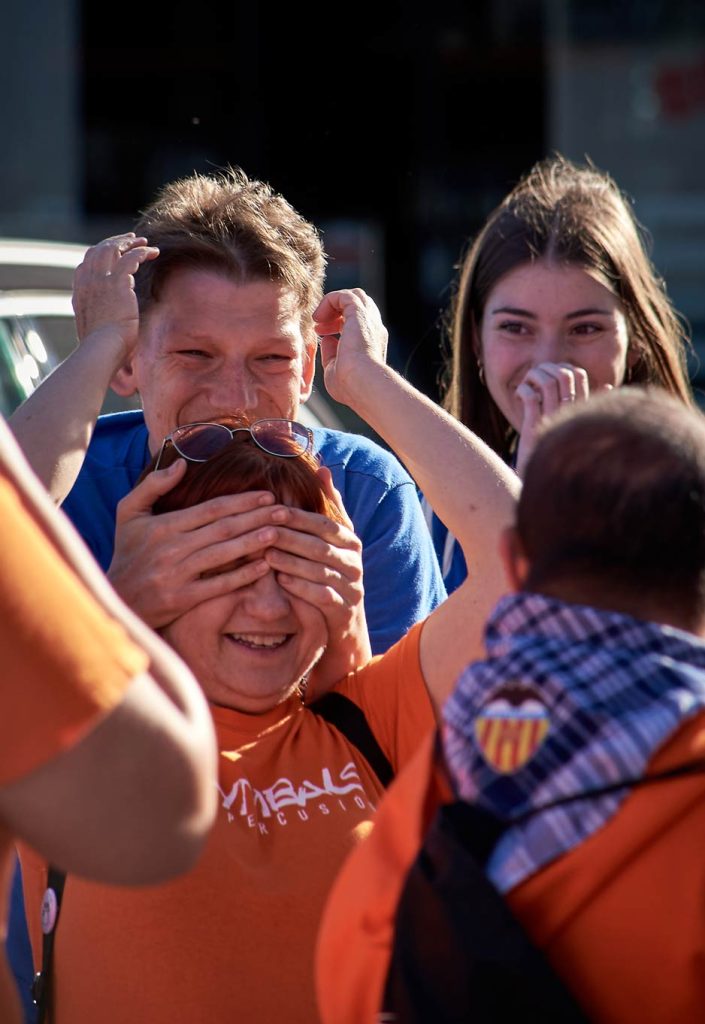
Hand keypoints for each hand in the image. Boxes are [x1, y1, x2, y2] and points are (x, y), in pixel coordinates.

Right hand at [73, 233, 158, 362]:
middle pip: (100, 250)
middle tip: (132, 240)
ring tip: (145, 243)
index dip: (102, 253)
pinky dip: (143, 252)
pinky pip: (132, 257)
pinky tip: (154, 252)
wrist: (100, 349)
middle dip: (116, 242)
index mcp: (80, 290)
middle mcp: (88, 280)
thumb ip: (98, 316)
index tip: (115, 252)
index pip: (87, 262)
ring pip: (114, 249)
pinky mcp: (118, 282)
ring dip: (130, 243)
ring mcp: (101, 279)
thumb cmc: (100, 348)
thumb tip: (108, 318)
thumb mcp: (94, 328)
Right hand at [108, 460, 291, 627]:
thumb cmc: (127, 551)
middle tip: (284, 510)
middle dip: (256, 518)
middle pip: (222, 529)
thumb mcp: (128, 512)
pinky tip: (263, 567)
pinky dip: (242, 576)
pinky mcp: (183, 599)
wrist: (117, 598)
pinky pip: (218, 586)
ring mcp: (178, 575)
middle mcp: (172, 549)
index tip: (267, 495)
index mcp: (163, 525)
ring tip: (279, 533)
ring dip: (253, 543)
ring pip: (223, 555)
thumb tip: (181, 463)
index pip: (210, 509)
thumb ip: (153, 485)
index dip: (241, 501)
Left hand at [263, 468, 370, 692]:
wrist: (343, 624)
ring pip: (321, 570)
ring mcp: (352, 587)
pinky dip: (301, 587)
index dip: (300, 517)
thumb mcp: (332, 540)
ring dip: (292, 561)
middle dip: (292, 537)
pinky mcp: (344, 610)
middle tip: (264, 530)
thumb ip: (328, 507)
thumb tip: (322, 469)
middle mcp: (355, 562)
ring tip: (266, 554)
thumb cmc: (329, 572)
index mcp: (351, 541)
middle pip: (321, 545)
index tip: (273, 509)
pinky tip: (280, 580)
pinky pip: (322, 596)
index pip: (326, 524)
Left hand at [313, 288, 388, 407]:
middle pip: (357, 305)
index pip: (357, 322)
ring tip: (318, 319)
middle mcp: (373, 328)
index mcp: (371, 342)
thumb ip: (331, 353)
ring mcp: (368, 319)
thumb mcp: (336, 369)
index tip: (322, 334)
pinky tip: (318, 317)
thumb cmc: (351, 386)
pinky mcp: (359, 312)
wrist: (363, 383)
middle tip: (320, 326)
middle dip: (336, 312)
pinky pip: (343, 296)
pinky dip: (329, 301)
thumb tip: (326, 340)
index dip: (337, 323)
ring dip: (333, 304)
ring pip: (353, 296)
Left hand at [515, 362, 590, 476]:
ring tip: (528, 383)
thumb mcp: (577, 428)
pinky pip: (529, 397)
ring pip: (547, 381)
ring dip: (534, 375)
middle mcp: (570, 413)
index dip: (564, 368)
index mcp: (582, 410)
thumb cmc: (561, 452)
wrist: (545, 483)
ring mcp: (552, 418)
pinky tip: (520, 395)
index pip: (580, 376)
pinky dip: (523, 389)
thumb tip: (608, 385)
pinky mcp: (534, 427)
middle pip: (565, 374)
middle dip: (548, 367)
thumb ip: (590, 407)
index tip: (552, 377)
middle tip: (537, 376)